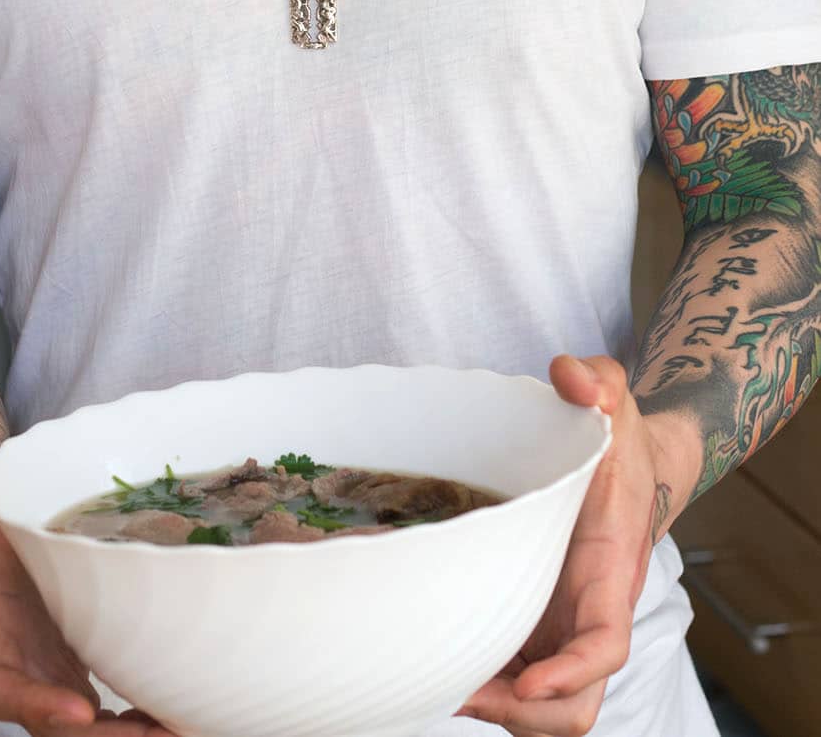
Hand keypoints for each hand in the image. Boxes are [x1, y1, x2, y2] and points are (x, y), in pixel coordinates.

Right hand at [0, 445, 180, 736]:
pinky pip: (107, 704)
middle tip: (159, 734)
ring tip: (185, 728)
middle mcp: (18, 662)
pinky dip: (140, 713)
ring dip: (131, 733)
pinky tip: (182, 708)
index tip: (79, 711)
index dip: (35, 705)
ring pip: (86, 727)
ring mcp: (49, 667)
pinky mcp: (78, 657)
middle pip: (54, 725)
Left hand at [454, 355, 663, 735]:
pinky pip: (519, 678)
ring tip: (442, 686)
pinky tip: (442, 663)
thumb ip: (596, 379)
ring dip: (499, 708)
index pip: (607, 644)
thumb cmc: (619, 440)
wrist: (635, 468)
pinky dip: (487, 685)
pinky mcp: (540, 624)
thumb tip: (569, 374)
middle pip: (576, 703)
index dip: (571, 673)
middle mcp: (589, 611)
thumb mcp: (614, 399)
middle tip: (462, 692)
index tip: (528, 685)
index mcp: (610, 569)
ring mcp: (565, 625)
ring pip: (547, 706)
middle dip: (524, 714)